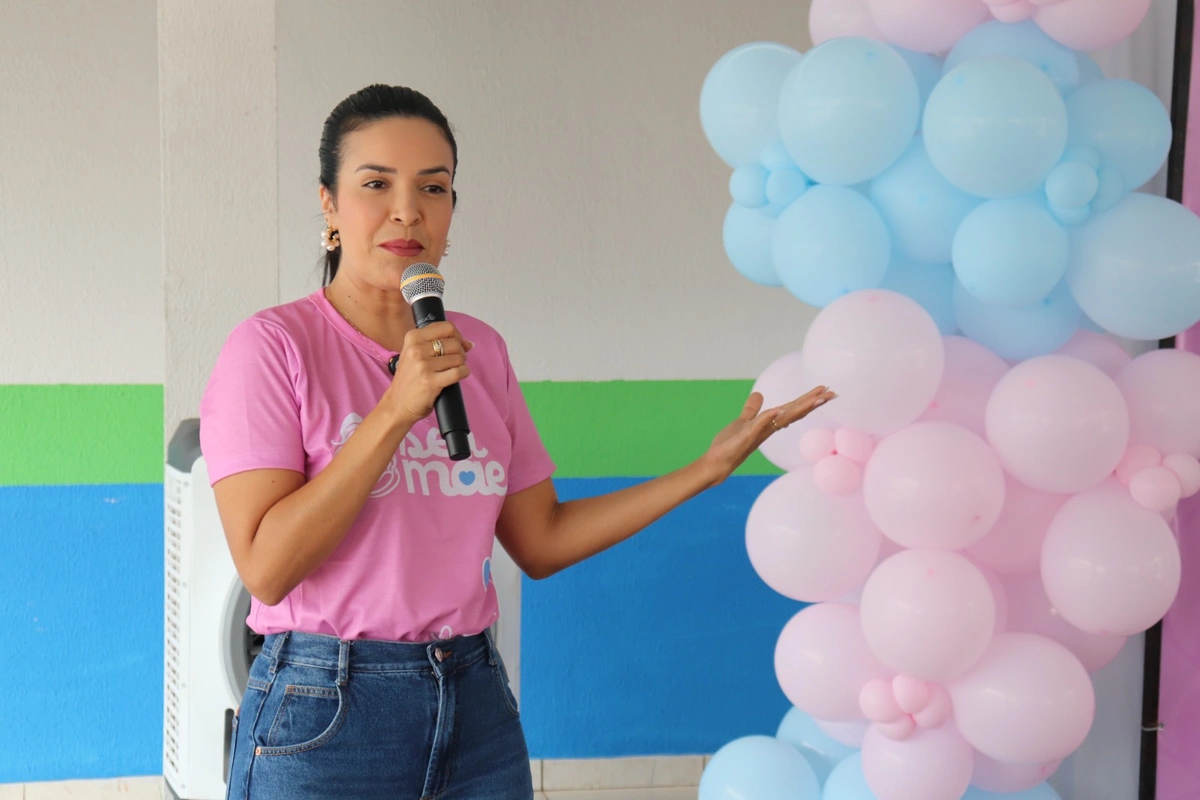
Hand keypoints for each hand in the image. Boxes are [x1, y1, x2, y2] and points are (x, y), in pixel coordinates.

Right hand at [382, 321, 472, 425]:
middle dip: (461, 352)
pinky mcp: (430, 381)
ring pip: (458, 357)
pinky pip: (458, 372)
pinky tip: (458, 376)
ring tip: (452, 370)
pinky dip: (464, 373)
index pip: (446, 327)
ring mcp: (423, 365)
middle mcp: (416, 349)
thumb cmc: (409, 379)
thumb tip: (469, 344)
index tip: (458, 345)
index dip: (457, 336)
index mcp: (413, 337)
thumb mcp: (416, 354)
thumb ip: (439, 344)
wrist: (397, 404)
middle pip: (454, 343)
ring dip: (461, 364)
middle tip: (456, 361)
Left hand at [700, 385, 836, 485]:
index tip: (825, 391)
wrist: (717, 463)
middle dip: (813, 403)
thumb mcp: (743, 421)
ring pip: (783, 418)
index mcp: (769, 423)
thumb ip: (752, 409)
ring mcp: (759, 433)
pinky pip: (759, 424)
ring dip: (800, 408)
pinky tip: (779, 409)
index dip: (808, 400)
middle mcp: (768, 428)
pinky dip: (769, 417)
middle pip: (794, 413)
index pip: (792, 409)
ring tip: (818, 398)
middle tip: (832, 393)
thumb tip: (759, 394)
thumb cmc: (730, 445)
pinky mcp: (745, 437)